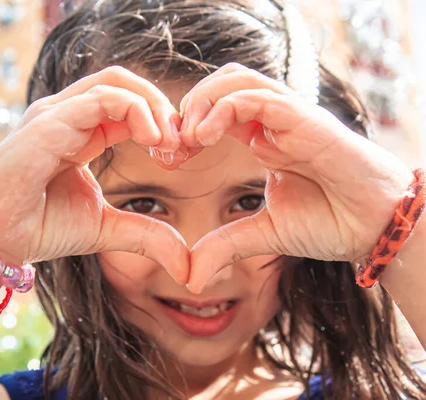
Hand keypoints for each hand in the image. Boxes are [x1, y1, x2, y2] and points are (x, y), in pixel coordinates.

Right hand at [0, 67, 189, 283]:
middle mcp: (68, 116)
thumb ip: (147, 235)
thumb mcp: (107, 230)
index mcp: (82, 132)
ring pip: (115, 83)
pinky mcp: (47, 123)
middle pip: (125, 84)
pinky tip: (152, 139)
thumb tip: (187, 262)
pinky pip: (99, 100)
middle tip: (182, 141)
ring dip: (152, 105)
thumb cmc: (41, 228)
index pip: (130, 106)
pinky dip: (135, 111)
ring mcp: (56, 115)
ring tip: (168, 141)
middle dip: (161, 106)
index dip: (163, 123)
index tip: (182, 154)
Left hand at [178, 63, 414, 292]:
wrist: (376, 228)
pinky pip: (259, 98)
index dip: (185, 126)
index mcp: (262, 137)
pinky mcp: (305, 120)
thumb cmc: (331, 221)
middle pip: (221, 83)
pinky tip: (205, 136)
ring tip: (188, 137)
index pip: (214, 110)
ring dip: (203, 101)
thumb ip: (226, 245)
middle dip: (188, 107)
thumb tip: (190, 276)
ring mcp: (289, 117)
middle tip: (170, 144)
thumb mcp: (264, 234)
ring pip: (238, 79)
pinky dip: (225, 108)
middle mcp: (273, 121)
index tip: (166, 157)